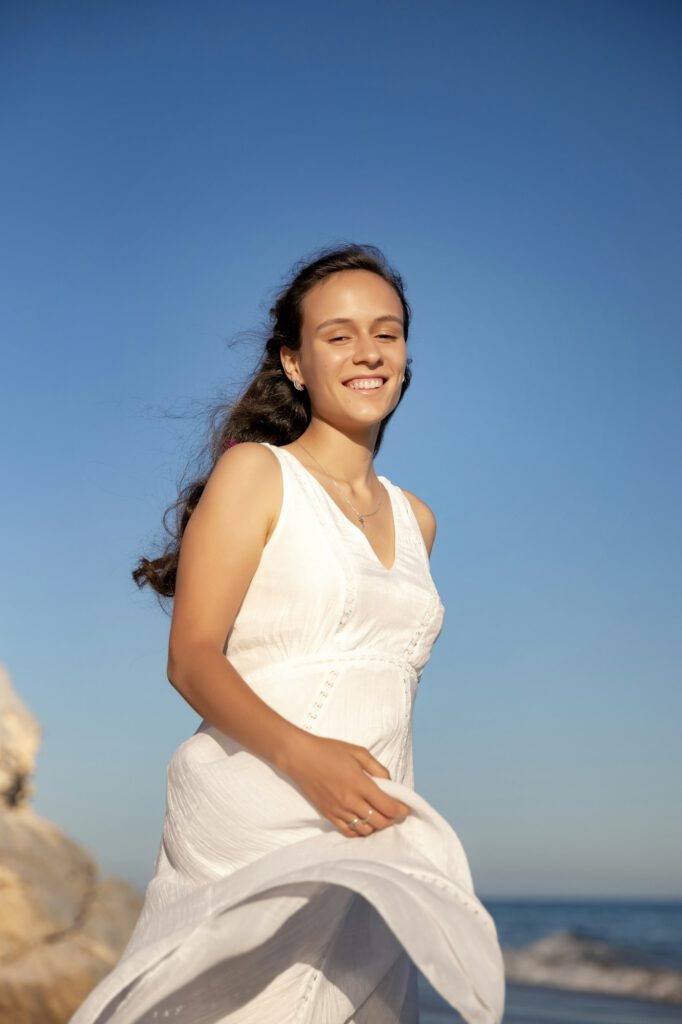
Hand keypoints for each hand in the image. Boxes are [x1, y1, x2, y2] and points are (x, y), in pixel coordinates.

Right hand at [282, 731, 410, 837]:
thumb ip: (378, 769)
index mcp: (360, 783)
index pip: (388, 806)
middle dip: (392, 819)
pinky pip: (349, 832)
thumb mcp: (359, 752)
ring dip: (377, 825)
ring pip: (366, 830)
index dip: (402, 810)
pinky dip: (360, 831)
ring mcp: (338, 811)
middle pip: (380, 822)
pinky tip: (364, 822)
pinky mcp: (328, 816)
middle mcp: (350, 801)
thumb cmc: (330, 750)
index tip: (406, 807)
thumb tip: (391, 785)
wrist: (300, 757)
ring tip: (379, 815)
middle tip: (395, 811)